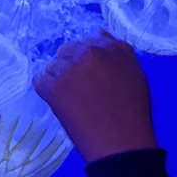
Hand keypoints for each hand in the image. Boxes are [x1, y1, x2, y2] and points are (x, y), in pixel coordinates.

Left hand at [33, 27, 158, 162]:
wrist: (121, 144)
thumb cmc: (134, 113)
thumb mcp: (136, 75)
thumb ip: (119, 52)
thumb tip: (100, 33)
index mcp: (111, 48)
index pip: (89, 43)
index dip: (87, 60)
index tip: (90, 77)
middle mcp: (89, 53)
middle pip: (68, 51)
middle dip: (71, 66)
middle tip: (79, 89)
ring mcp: (69, 70)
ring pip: (53, 65)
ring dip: (58, 78)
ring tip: (71, 99)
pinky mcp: (54, 88)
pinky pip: (40, 80)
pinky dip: (46, 90)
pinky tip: (58, 102)